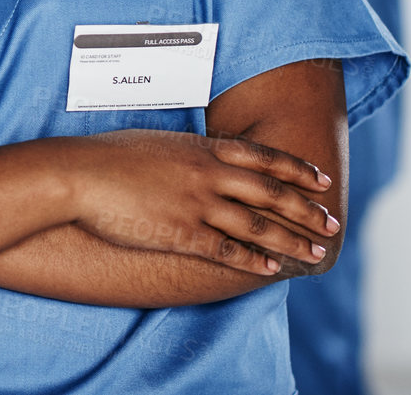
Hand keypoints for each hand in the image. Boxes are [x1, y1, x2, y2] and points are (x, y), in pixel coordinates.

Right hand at [66, 129, 339, 276]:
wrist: (79, 174)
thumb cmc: (109, 155)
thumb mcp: (157, 142)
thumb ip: (187, 152)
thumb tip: (201, 156)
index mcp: (202, 149)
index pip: (263, 158)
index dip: (296, 170)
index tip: (321, 180)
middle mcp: (208, 174)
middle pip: (271, 193)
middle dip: (306, 210)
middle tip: (331, 222)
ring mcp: (196, 204)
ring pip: (258, 224)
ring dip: (291, 240)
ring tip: (315, 253)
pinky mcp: (181, 232)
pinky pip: (226, 249)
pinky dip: (252, 259)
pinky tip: (270, 268)